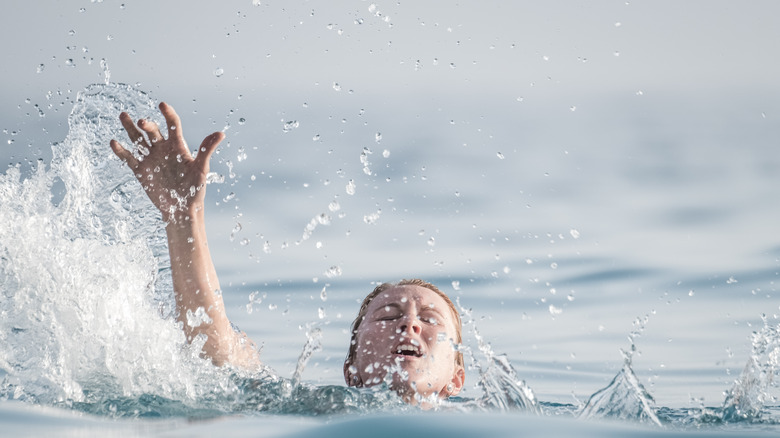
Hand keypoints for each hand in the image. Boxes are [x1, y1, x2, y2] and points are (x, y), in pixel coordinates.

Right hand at [110, 102, 223, 222]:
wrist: (182, 209)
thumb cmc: (195, 189)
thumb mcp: (202, 169)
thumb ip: (207, 150)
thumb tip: (220, 133)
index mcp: (178, 146)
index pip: (173, 125)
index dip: (168, 114)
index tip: (162, 105)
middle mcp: (162, 149)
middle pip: (152, 130)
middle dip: (147, 124)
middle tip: (143, 122)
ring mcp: (150, 159)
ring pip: (138, 139)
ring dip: (130, 128)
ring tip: (123, 115)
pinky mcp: (140, 171)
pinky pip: (129, 158)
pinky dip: (121, 151)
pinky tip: (114, 142)